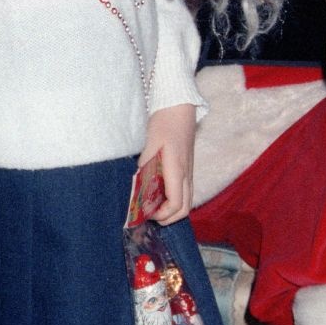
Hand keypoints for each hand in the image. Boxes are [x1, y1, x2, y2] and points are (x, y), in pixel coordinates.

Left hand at [139, 105, 195, 223]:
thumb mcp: (149, 143)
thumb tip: (135, 187)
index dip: (161, 214)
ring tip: (153, 206)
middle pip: (185, 208)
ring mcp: (189, 171)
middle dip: (168, 218)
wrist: (179, 107)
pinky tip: (160, 193)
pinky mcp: (188, 168)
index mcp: (177, 169)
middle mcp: (187, 173)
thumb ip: (143, 166)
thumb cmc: (164, 122)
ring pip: (188, 201)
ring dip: (172, 210)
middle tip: (149, 214)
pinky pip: (186, 191)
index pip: (176, 204)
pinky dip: (175, 200)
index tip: (145, 212)